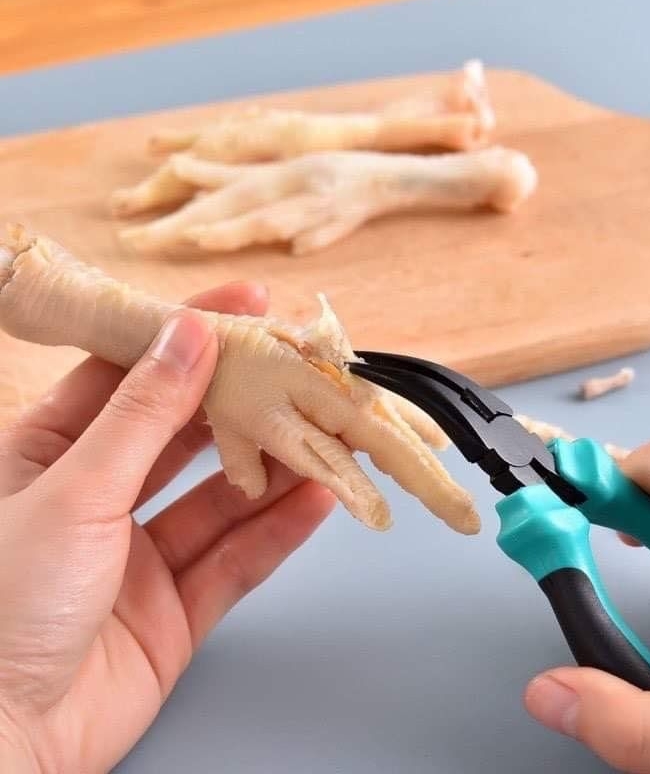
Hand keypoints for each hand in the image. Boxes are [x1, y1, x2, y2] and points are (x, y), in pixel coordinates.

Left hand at [0, 283, 335, 772]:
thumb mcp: (73, 491)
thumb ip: (142, 416)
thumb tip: (187, 337)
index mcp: (51, 455)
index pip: (131, 375)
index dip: (187, 337)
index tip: (244, 307)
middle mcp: (99, 500)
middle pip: (188, 437)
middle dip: (246, 406)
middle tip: (303, 375)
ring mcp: (140, 558)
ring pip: (222, 500)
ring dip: (275, 471)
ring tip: (329, 438)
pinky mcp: (175, 611)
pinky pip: (235, 561)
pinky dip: (278, 532)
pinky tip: (317, 502)